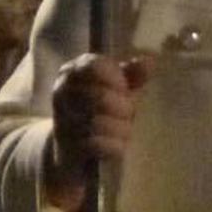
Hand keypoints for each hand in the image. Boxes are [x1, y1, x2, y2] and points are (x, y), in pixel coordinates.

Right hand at [46, 52, 152, 211]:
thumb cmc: (96, 112)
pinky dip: (114, 145)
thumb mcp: (111, 88)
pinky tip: (120, 145)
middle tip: (129, 113)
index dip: (116, 78)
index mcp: (70, 73)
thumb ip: (129, 75)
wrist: (70, 150)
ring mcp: (63, 122)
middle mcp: (62, 94)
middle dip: (122, 107)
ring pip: (99, 122)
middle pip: (100, 97)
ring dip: (121, 127)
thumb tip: (150, 61)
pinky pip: (97, 144)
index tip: (125, 88)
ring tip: (126, 129)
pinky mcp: (69, 149)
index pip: (94, 66)